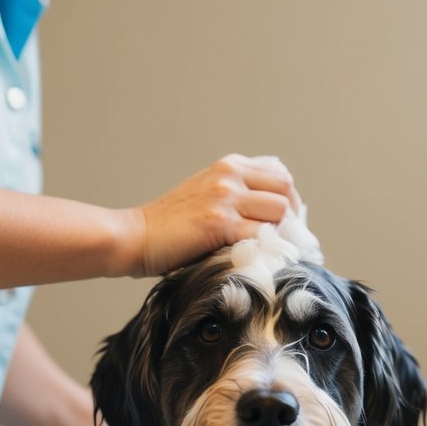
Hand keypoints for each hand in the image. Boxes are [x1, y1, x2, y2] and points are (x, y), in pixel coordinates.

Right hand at [126, 154, 301, 275]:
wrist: (134, 236)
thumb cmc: (170, 226)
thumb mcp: (206, 195)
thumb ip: (236, 195)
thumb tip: (276, 213)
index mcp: (229, 166)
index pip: (280, 175)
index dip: (288, 201)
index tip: (283, 225)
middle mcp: (230, 175)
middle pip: (286, 189)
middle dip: (291, 217)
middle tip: (283, 241)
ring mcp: (225, 197)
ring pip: (279, 210)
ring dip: (280, 234)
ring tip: (271, 251)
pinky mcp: (219, 223)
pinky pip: (262, 233)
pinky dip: (266, 248)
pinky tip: (259, 259)